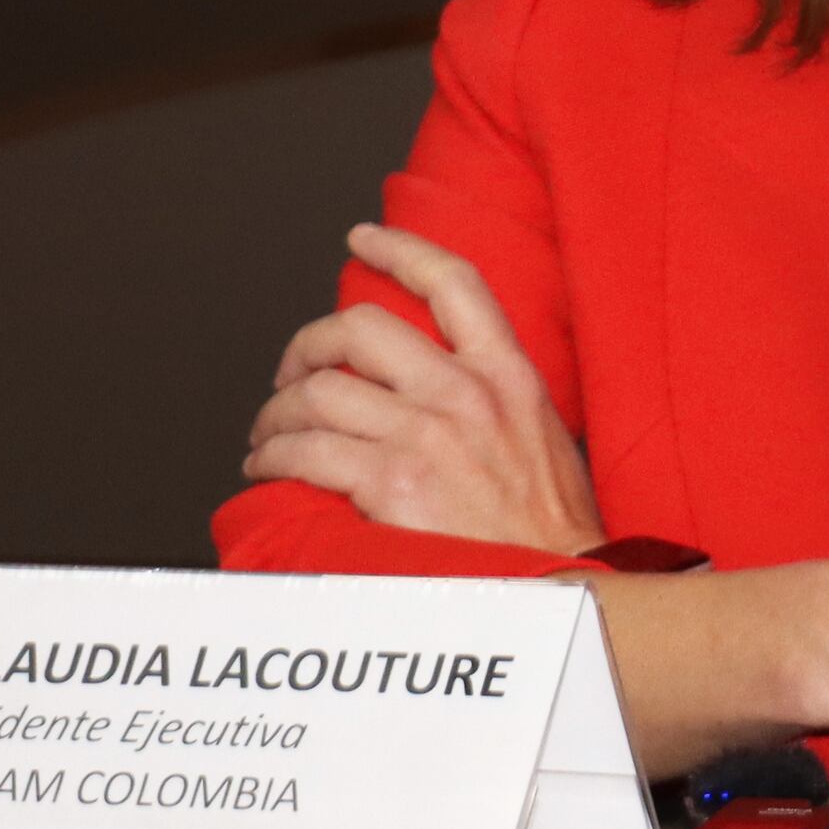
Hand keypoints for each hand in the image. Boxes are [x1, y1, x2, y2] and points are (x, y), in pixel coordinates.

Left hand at [244, 224, 602, 558]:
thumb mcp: (540, 434)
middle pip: (361, 328)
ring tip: (268, 434)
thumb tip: (430, 388)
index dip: (400, 249)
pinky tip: (266, 467)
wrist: (562, 588)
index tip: (362, 239)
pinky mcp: (391, 485)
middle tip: (293, 371)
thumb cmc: (551, 529)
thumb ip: (493, 399)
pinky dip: (272, 456)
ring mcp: (426, 436)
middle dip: (309, 344)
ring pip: (319, 391)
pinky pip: (304, 452)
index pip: (452, 282)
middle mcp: (464, 393)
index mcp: (508, 374)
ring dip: (278, 411)